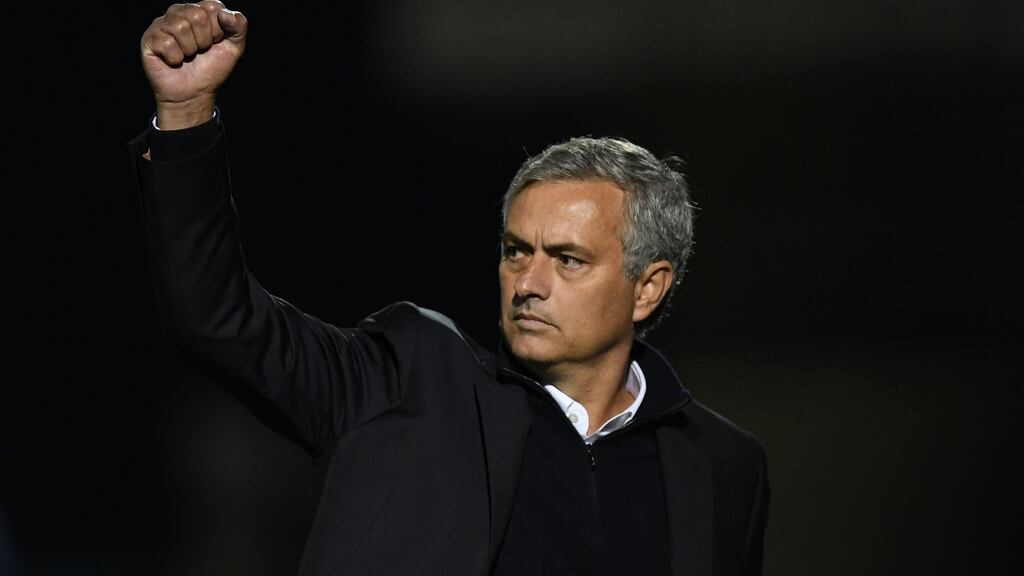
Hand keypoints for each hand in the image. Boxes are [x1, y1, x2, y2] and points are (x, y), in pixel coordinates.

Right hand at [140, 1, 247, 128]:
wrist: (195, 94)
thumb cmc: (211, 69)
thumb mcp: (234, 47)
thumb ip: (238, 25)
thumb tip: (225, 13)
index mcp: (199, 10)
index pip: (213, 7)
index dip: (218, 30)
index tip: (215, 43)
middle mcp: (179, 12)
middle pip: (197, 15)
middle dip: (204, 40)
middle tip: (200, 51)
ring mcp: (162, 24)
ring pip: (181, 27)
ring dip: (190, 50)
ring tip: (187, 56)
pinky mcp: (149, 38)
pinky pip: (167, 43)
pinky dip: (176, 58)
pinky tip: (174, 61)